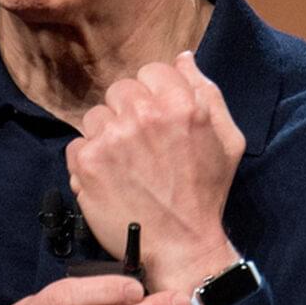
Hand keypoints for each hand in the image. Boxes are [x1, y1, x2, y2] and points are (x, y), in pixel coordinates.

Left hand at [64, 51, 245, 294]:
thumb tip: (182, 58)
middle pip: (120, 90)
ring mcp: (111, 138)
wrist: (181, 246)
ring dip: (106, 135)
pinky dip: (88, 160)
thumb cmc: (206, 193)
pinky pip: (77, 144)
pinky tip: (109, 179)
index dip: (154, 95)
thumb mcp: (227, 140)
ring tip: (125, 165)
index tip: (157, 120)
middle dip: (128, 112)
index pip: (151, 71)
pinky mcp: (87, 162)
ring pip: (96, 116)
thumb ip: (207, 92)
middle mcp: (143, 115)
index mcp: (180, 104)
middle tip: (141, 145)